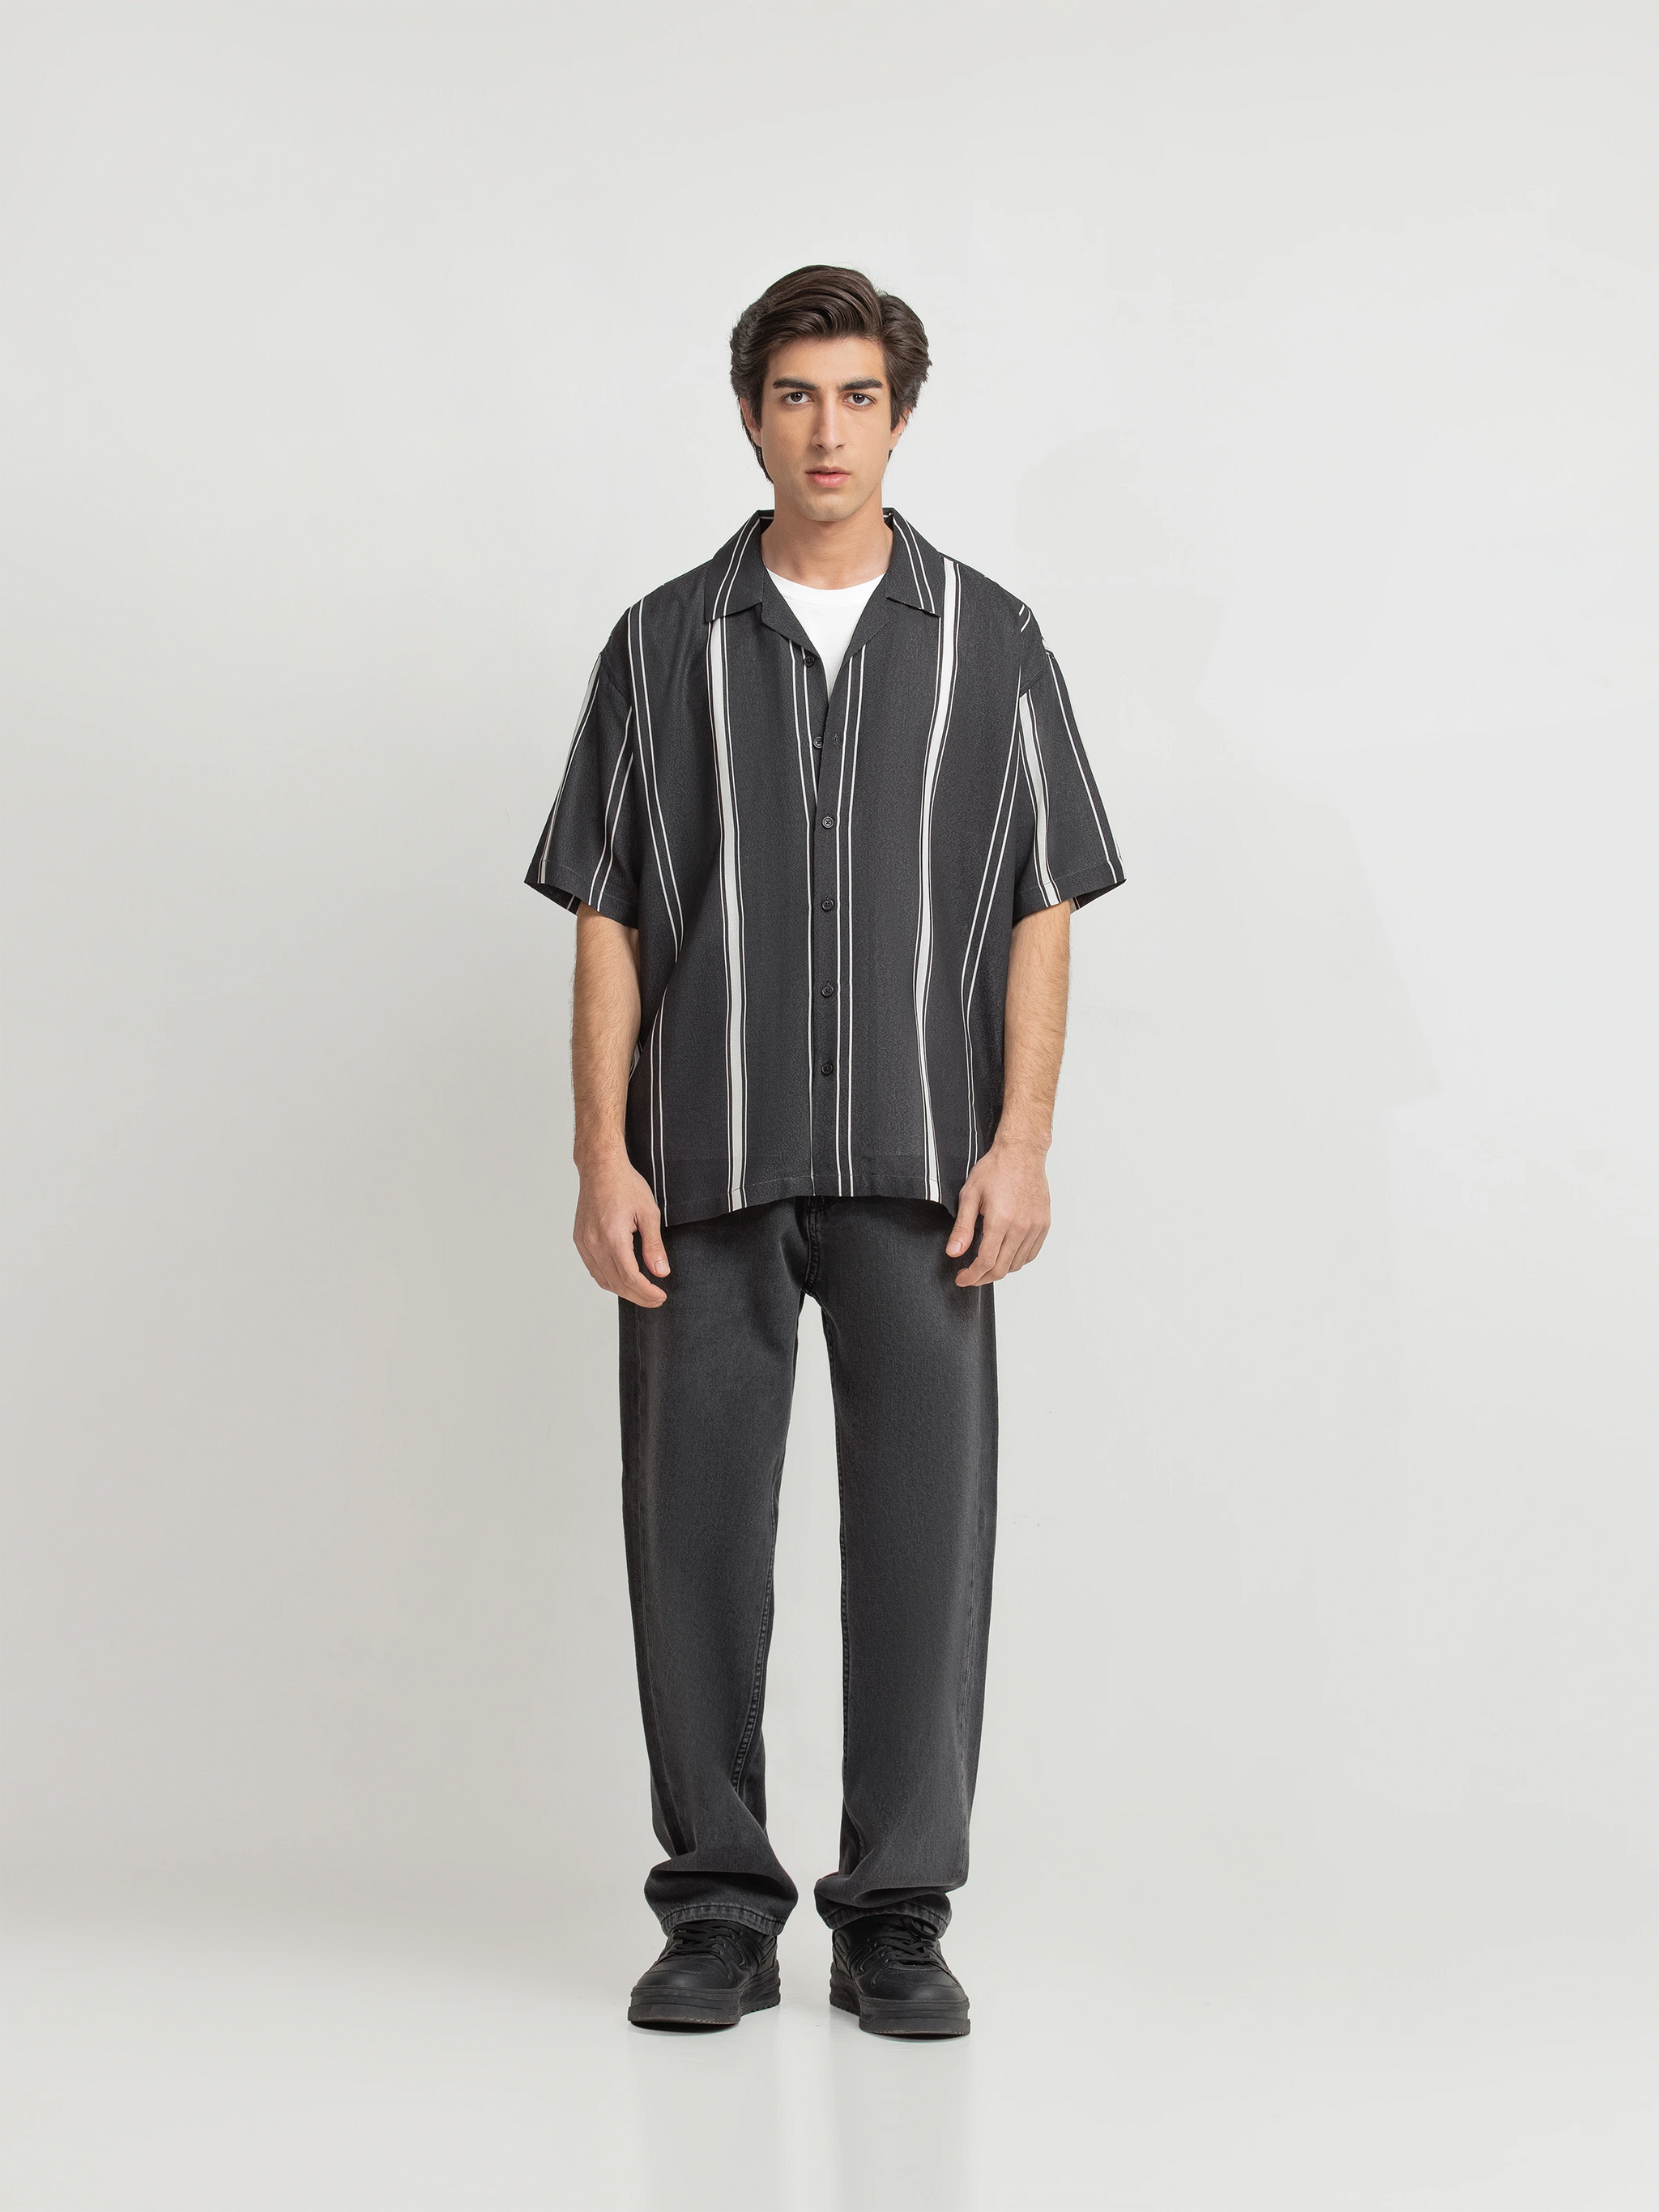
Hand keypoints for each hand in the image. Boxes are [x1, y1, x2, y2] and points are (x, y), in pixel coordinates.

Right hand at [574, 1151, 670, 1306]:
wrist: (601, 1168)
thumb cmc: (626, 1185)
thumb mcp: (649, 1213)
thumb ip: (654, 1246)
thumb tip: (661, 1272)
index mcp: (612, 1237)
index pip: (630, 1277)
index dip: (647, 1292)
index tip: (661, 1297)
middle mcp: (594, 1243)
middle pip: (617, 1284)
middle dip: (638, 1296)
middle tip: (656, 1299)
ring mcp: (584, 1243)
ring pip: (603, 1280)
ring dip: (623, 1291)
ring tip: (642, 1292)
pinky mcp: (580, 1241)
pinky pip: (594, 1269)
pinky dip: (609, 1280)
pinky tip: (623, 1279)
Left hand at [945, 1138, 1051, 1286]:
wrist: (1022, 1153)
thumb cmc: (995, 1169)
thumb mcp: (970, 1195)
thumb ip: (963, 1228)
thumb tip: (954, 1253)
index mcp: (1001, 1220)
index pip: (986, 1262)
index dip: (972, 1276)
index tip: (962, 1279)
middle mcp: (1021, 1226)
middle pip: (1002, 1268)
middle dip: (983, 1278)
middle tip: (970, 1276)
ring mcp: (1036, 1226)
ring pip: (1017, 1264)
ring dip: (1000, 1270)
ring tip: (986, 1265)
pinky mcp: (1044, 1224)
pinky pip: (1031, 1254)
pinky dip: (1017, 1261)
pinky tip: (1005, 1256)